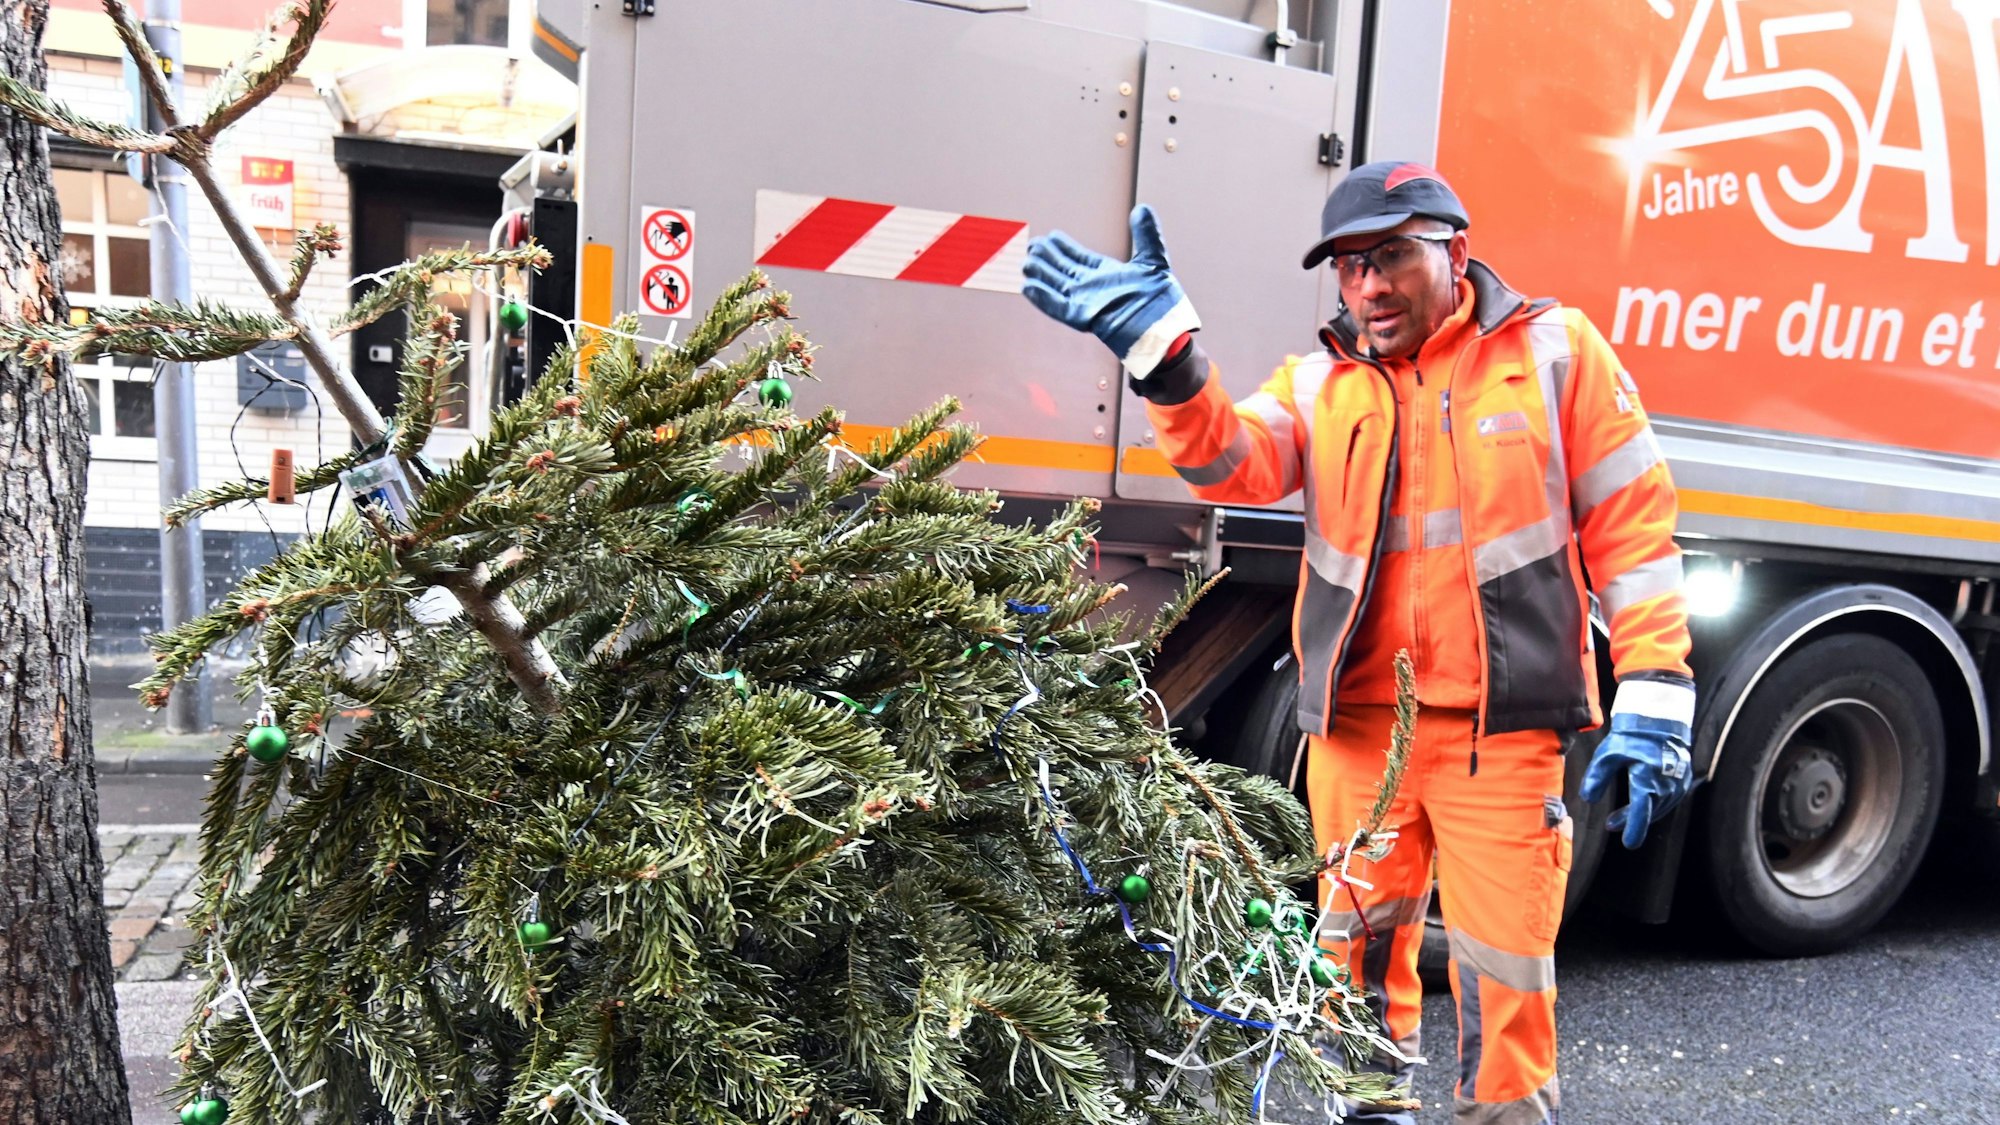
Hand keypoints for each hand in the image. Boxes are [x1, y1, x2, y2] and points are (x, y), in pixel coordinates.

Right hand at [1022, 204, 1200, 377]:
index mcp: (1107, 275)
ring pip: (1057, 287)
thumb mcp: (1154, 259)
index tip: (1050, 236)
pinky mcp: (1083, 318)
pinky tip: (1028, 287)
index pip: (1079, 258)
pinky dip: (1043, 298)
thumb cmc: (1161, 300)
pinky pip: (1058, 307)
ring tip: (1026, 263)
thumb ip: (1146, 234)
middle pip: (1063, 271)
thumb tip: (1141, 208)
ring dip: (1041, 275)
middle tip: (1031, 245)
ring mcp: (1087, 304)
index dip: (1064, 247)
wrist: (1164, 326)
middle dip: (1047, 259)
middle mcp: (1094, 289)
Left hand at [1581, 681, 1696, 848]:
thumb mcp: (1608, 754)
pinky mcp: (1683, 777)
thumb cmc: (1632, 735)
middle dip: (1631, 820)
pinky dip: (1655, 803)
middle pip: (1649, 812)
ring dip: (1642, 813)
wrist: (1660, 717)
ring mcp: (1678, 782)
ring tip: (1622, 817)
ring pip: (1660, 806)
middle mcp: (1667, 785)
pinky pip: (1669, 798)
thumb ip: (1596, 777)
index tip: (1629, 843)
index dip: (1634, 829)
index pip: (1641, 813)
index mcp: (1648, 781)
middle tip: (1612, 825)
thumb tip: (1588, 799)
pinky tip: (1642, 802)